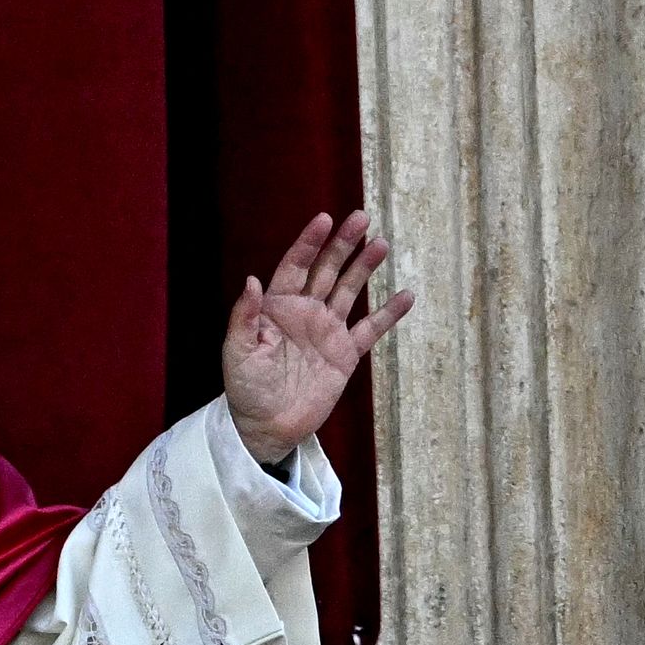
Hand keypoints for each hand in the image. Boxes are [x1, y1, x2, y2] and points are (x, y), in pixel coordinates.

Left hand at [222, 211, 415, 462]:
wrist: (267, 426)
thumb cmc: (245, 388)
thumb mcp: (237, 351)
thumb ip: (245, 316)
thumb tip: (252, 280)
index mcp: (277, 307)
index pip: (295, 266)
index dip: (309, 243)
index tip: (324, 219)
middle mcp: (304, 312)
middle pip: (327, 270)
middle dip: (343, 244)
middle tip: (361, 217)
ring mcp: (327, 331)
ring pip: (350, 291)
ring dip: (364, 267)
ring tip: (381, 244)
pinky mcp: (345, 353)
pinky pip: (371, 329)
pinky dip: (388, 314)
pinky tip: (406, 296)